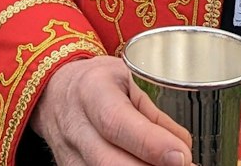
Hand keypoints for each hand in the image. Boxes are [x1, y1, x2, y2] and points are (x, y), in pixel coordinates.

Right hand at [29, 56, 191, 165]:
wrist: (56, 93)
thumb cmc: (98, 84)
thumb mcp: (128, 82)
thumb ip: (155, 116)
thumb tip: (185, 149)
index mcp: (91, 91)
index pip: (116, 122)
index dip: (150, 143)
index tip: (181, 155)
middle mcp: (75, 126)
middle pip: (109, 162)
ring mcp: (69, 155)